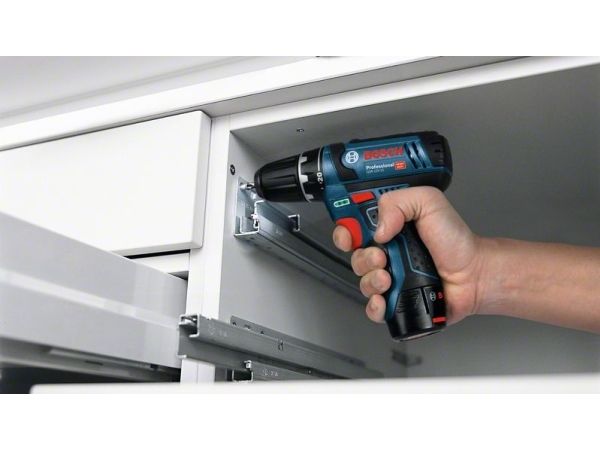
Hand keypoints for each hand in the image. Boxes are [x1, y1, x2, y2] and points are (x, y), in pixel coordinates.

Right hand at [332, 187, 483, 324]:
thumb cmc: (456, 241)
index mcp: (389, 227)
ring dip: (371, 280)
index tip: (350, 235)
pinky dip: (375, 305)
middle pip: (354, 256)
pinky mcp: (396, 300)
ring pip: (362, 281)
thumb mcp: (429, 203)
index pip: (353, 227)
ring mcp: (390, 277)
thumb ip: (399, 202)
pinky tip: (385, 299)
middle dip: (362, 257)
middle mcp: (386, 252)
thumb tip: (378, 228)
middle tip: (382, 256)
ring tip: (389, 277)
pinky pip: (373, 307)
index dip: (345, 231)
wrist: (474, 273)